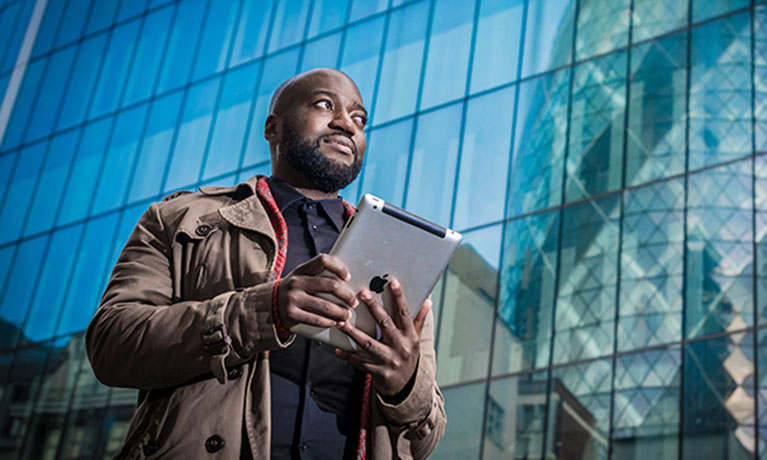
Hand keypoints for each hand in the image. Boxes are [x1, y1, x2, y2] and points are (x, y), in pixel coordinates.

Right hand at [277, 254, 358, 330]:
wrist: (270, 304)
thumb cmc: (294, 290)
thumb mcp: (301, 277)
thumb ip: (318, 275)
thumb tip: (346, 279)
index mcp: (302, 270)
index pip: (323, 261)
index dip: (339, 268)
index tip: (347, 277)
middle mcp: (297, 282)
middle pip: (330, 285)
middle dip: (346, 295)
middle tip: (353, 302)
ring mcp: (293, 299)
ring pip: (326, 306)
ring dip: (341, 312)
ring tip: (347, 315)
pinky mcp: (292, 315)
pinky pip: (316, 319)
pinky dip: (329, 322)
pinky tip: (334, 322)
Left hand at [334, 277, 430, 396]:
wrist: (406, 388)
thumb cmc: (408, 356)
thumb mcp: (415, 339)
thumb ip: (418, 320)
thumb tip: (428, 301)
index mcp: (410, 336)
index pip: (404, 313)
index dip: (399, 296)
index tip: (392, 281)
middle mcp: (401, 347)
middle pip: (385, 324)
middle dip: (373, 308)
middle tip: (362, 293)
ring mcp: (390, 361)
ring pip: (369, 344)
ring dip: (354, 333)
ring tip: (341, 322)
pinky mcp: (379, 373)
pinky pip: (361, 363)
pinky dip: (349, 357)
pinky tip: (337, 350)